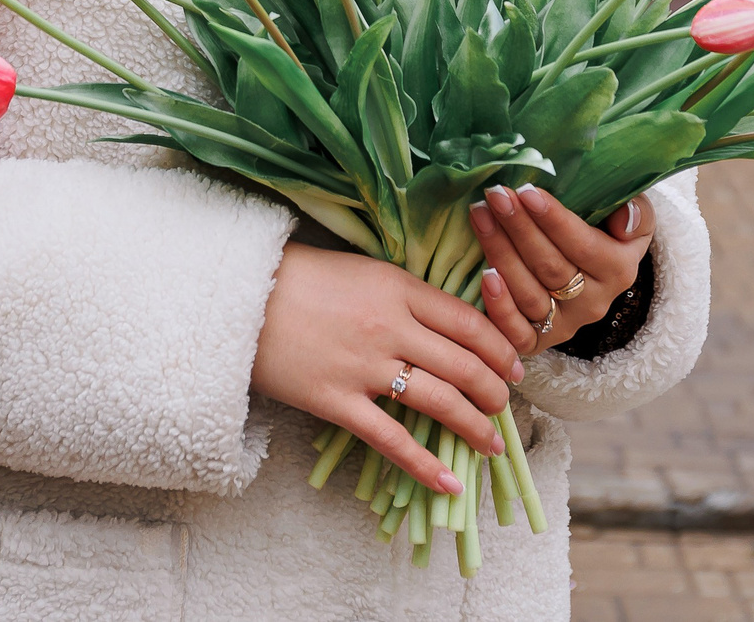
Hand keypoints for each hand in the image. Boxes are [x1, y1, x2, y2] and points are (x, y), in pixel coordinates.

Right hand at [249, 243, 525, 496]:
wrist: (238, 296)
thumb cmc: (301, 278)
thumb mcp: (362, 270)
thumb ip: (405, 294)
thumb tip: (450, 323)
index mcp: (397, 288)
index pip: (469, 323)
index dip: (500, 349)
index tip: (514, 366)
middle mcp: (389, 327)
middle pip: (464, 365)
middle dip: (495, 392)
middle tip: (504, 406)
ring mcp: (363, 367)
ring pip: (440, 402)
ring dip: (475, 426)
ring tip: (490, 442)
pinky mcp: (336, 401)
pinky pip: (391, 440)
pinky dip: (424, 466)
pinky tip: (449, 483)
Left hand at [468, 185, 653, 353]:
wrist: (590, 272)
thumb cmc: (605, 233)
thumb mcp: (632, 218)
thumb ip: (637, 214)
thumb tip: (626, 218)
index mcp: (618, 270)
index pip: (582, 245)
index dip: (553, 219)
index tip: (526, 191)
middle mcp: (594, 303)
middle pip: (550, 266)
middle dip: (519, 227)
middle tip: (495, 194)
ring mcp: (564, 325)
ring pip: (529, 293)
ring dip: (500, 252)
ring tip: (480, 215)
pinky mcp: (538, 341)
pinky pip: (518, 333)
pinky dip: (500, 307)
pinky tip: (484, 274)